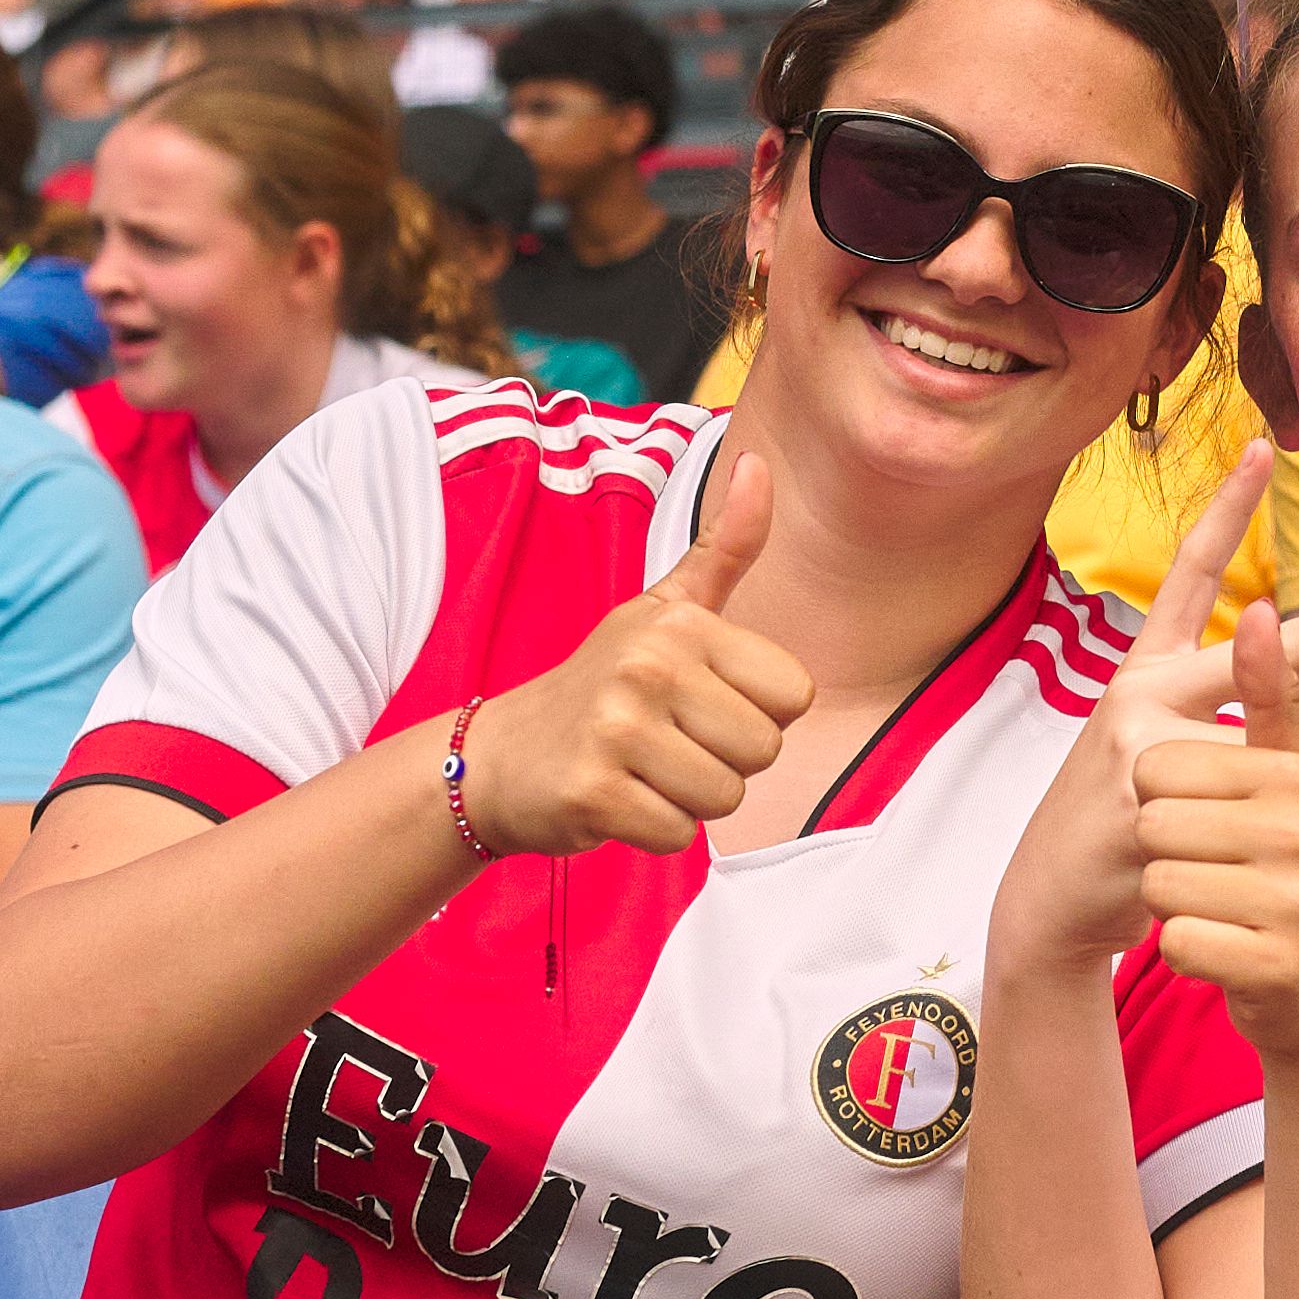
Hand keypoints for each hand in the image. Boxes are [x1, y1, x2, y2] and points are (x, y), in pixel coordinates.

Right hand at [451, 424, 818, 854]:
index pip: (795, 696)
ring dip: (689, 798)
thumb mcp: (666, 607)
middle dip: (724, 760)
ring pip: (725, 798)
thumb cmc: (604, 682)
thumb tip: (758, 463)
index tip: (700, 703)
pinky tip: (617, 798)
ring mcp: (616, 730)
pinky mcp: (592, 793)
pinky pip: (678, 836)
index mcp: (681, 623)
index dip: (756, 712)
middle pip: (764, 750)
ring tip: (643, 769)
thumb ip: (726, 546)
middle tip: (667, 742)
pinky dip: (652, 831)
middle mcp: (648, 666)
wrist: (502, 755)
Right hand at [992, 447, 1298, 989]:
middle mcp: (1137, 689)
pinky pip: (1232, 812)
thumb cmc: (1117, 825)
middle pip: (1257, 650)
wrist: (1052, 904)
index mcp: (1144, 671)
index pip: (1190, 574)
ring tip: (1202, 849)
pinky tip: (1170, 876)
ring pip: (1254, 753)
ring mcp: (1136, 738)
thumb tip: (1271, 677)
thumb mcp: (1155, 752)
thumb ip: (1202, 712)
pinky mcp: (1141, 796)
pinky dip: (1233, 849)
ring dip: (1256, 811)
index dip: (1223, 510)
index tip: (1259, 448)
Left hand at [1117, 598, 1298, 1066]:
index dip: (1164, 795)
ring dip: (1176, 903)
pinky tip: (1229, 953)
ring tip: (1227, 908)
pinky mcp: (1275, 961)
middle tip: (1220, 871)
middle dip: (1166, 851)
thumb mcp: (1290, 781)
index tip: (1220, 813)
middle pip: (1153, 821)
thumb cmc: (1291, 875)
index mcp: (1296, 771)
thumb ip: (1268, 696)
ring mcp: (1294, 895)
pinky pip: (1175, 941)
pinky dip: (1188, 953)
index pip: (1164, 763)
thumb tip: (1256, 608)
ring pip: (1159, 881)